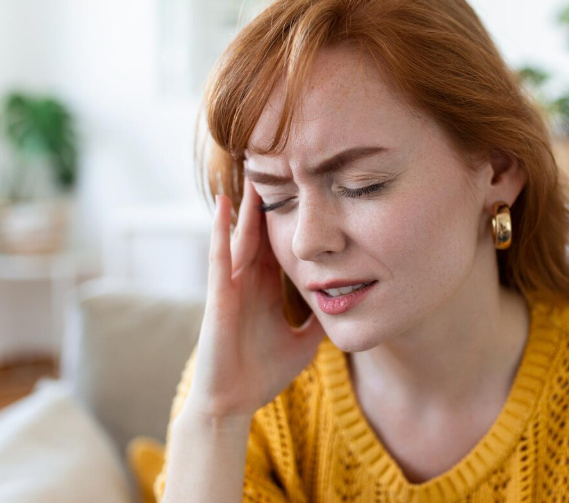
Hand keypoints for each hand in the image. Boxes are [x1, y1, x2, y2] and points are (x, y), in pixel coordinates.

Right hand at [182, 177, 326, 420]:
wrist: (232, 403)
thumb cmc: (262, 374)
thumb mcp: (305, 342)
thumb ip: (321, 321)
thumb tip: (350, 307)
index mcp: (267, 288)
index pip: (280, 244)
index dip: (290, 217)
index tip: (305, 188)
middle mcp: (249, 281)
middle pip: (261, 232)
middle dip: (269, 201)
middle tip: (279, 165)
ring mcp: (232, 285)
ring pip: (240, 236)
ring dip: (246, 206)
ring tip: (253, 172)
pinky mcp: (218, 295)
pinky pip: (219, 256)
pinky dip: (221, 230)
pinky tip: (226, 205)